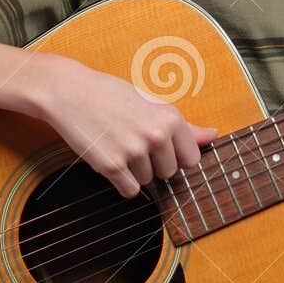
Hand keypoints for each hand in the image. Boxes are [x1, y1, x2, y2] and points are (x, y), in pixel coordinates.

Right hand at [41, 56, 219, 197]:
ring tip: (119, 144)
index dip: (175, 156)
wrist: (69, 92)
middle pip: (169, 173)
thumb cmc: (112, 95)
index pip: (191, 160)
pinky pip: (130, 191)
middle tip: (133, 141)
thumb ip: (184, 126)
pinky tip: (111, 159)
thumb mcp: (152, 103)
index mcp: (170, 117)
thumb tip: (214, 136)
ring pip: (148, 182)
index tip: (160, 146)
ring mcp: (133, 152)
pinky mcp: (111, 166)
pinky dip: (122, 182)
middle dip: (154, 164)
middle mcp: (156, 135)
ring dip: (135, 171)